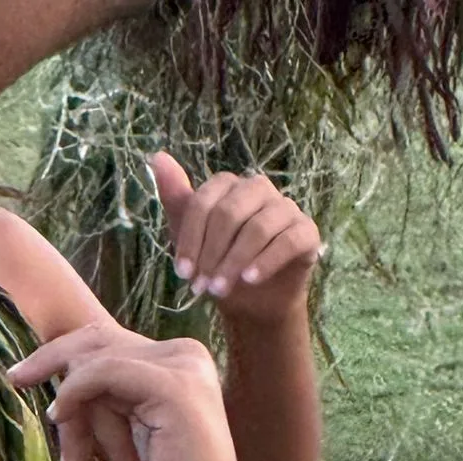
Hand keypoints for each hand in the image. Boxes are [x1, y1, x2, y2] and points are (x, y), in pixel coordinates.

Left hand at [11, 323, 253, 460]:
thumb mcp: (118, 439)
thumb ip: (99, 403)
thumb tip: (53, 380)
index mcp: (175, 362)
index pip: (104, 342)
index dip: (58, 359)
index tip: (17, 377)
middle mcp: (184, 354)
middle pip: (95, 342)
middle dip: (60, 381)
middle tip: (20, 390)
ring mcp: (183, 367)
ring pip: (96, 361)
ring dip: (76, 416)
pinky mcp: (174, 387)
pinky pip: (104, 371)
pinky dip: (76, 393)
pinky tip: (61, 417)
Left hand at [150, 154, 321, 327]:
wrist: (253, 302)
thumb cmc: (219, 264)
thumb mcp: (190, 237)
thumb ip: (176, 199)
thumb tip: (156, 157)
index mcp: (230, 187)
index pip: (205, 202)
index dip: (190, 239)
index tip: (182, 274)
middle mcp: (259, 190)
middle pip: (231, 212)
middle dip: (211, 253)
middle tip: (201, 287)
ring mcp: (285, 208)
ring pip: (259, 227)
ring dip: (234, 262)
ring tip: (219, 291)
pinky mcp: (306, 231)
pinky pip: (289, 240)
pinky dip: (266, 262)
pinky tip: (249, 281)